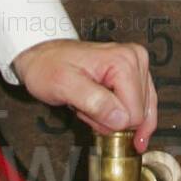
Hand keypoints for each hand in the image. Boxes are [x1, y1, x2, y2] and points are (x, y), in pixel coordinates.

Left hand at [13, 36, 156, 146]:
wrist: (42, 57)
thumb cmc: (48, 67)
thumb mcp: (64, 86)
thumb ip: (94, 103)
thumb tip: (121, 120)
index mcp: (123, 61)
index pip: (134, 114)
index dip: (109, 123)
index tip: (86, 112)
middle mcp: (135, 60)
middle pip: (138, 115)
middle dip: (110, 120)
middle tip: (85, 106)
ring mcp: (137, 67)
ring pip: (139, 114)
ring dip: (112, 118)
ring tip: (90, 104)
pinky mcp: (135, 75)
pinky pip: (139, 108)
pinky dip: (118, 115)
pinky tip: (102, 108)